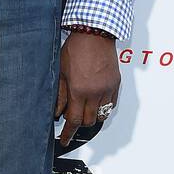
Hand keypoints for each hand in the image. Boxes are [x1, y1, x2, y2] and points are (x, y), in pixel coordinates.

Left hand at [54, 31, 118, 146]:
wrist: (95, 34)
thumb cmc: (76, 48)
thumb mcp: (61, 72)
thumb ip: (59, 95)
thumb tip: (57, 112)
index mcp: (79, 90)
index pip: (74, 120)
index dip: (68, 132)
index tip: (65, 140)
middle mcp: (95, 93)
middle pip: (88, 121)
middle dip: (79, 123)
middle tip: (72, 117)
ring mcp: (107, 89)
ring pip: (101, 115)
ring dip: (91, 116)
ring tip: (84, 108)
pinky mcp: (115, 85)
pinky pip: (111, 105)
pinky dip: (103, 108)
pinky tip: (95, 101)